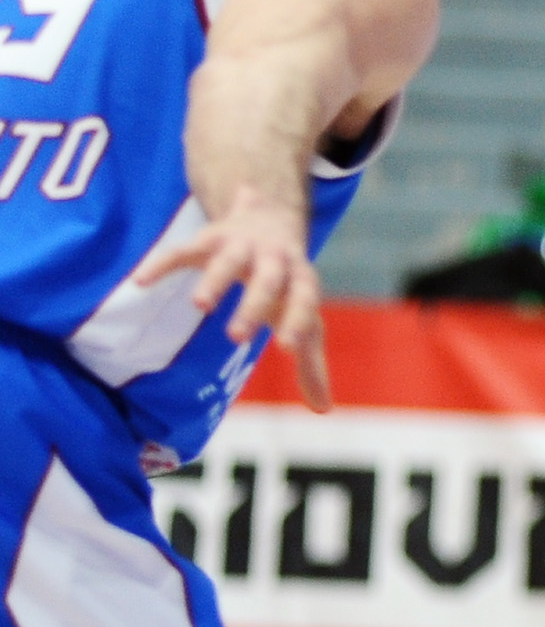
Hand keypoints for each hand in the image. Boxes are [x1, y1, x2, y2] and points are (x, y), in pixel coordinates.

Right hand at [137, 198, 326, 410]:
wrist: (273, 216)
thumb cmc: (290, 285)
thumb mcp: (304, 317)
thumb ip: (311, 363)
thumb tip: (322, 409)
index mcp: (301, 280)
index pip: (305, 300)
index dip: (298, 322)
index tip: (287, 350)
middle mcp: (274, 259)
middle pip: (267, 280)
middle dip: (253, 306)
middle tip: (236, 338)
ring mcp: (241, 246)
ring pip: (227, 260)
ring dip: (215, 280)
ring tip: (199, 306)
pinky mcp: (209, 238)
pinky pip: (183, 250)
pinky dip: (162, 263)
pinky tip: (140, 282)